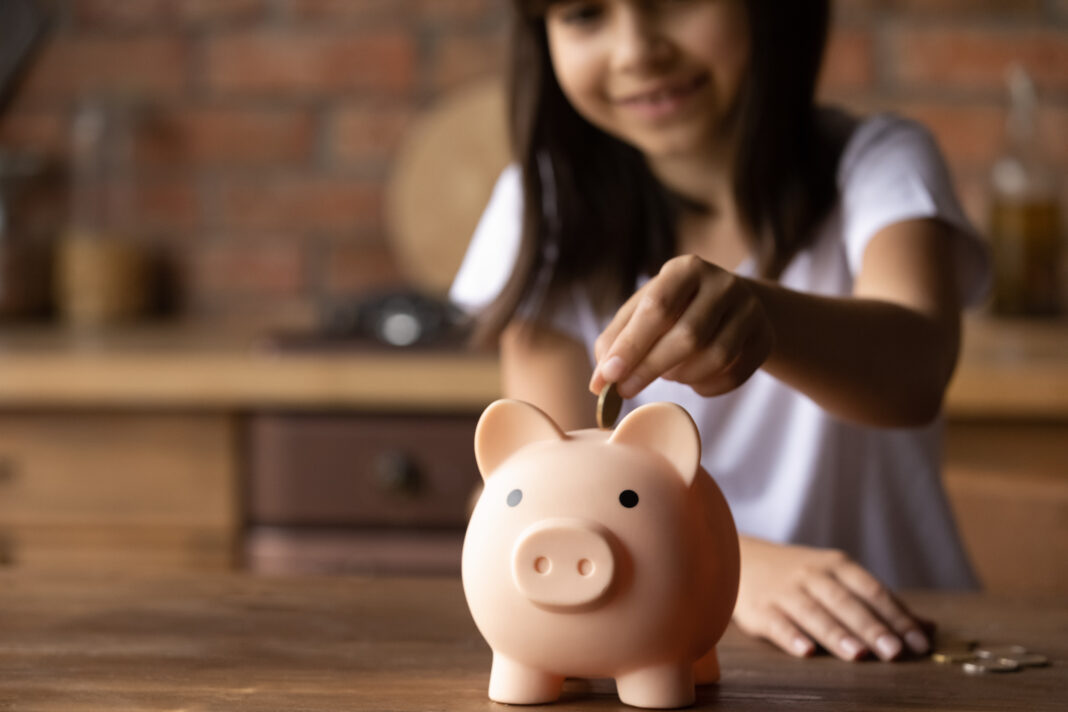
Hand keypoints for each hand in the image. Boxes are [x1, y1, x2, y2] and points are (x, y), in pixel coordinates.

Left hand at [589, 255, 773, 398]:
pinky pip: (732, 376)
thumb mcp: (640, 313)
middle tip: (624, 391)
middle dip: (650, 368)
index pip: (658, 307)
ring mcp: (750, 310)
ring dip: (680, 376)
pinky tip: (692, 378)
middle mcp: (724, 283)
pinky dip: (704, 386)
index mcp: (686, 269)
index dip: (631, 345)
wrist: (729, 307)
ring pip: (714, 359)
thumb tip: (600, 381)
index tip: (608, 376)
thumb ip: (615, 341)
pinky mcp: (765, 338)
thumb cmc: (672, 310)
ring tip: (666, 373)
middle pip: (688, 336)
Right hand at [732, 536, 933, 660]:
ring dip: (836, 633)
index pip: (872, 590)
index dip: (896, 616)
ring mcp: (784, 591)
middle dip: (871, 627)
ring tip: (858, 654)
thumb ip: (880, 603)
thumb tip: (929, 627)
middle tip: (894, 651)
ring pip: (813, 612)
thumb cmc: (801, 575)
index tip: (918, 642)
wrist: (740, 558)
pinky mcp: (759, 609)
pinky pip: (777, 623)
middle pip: (845, 602)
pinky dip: (791, 636)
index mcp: (836, 565)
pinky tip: (806, 651)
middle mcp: (811, 575)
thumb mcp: (839, 578)